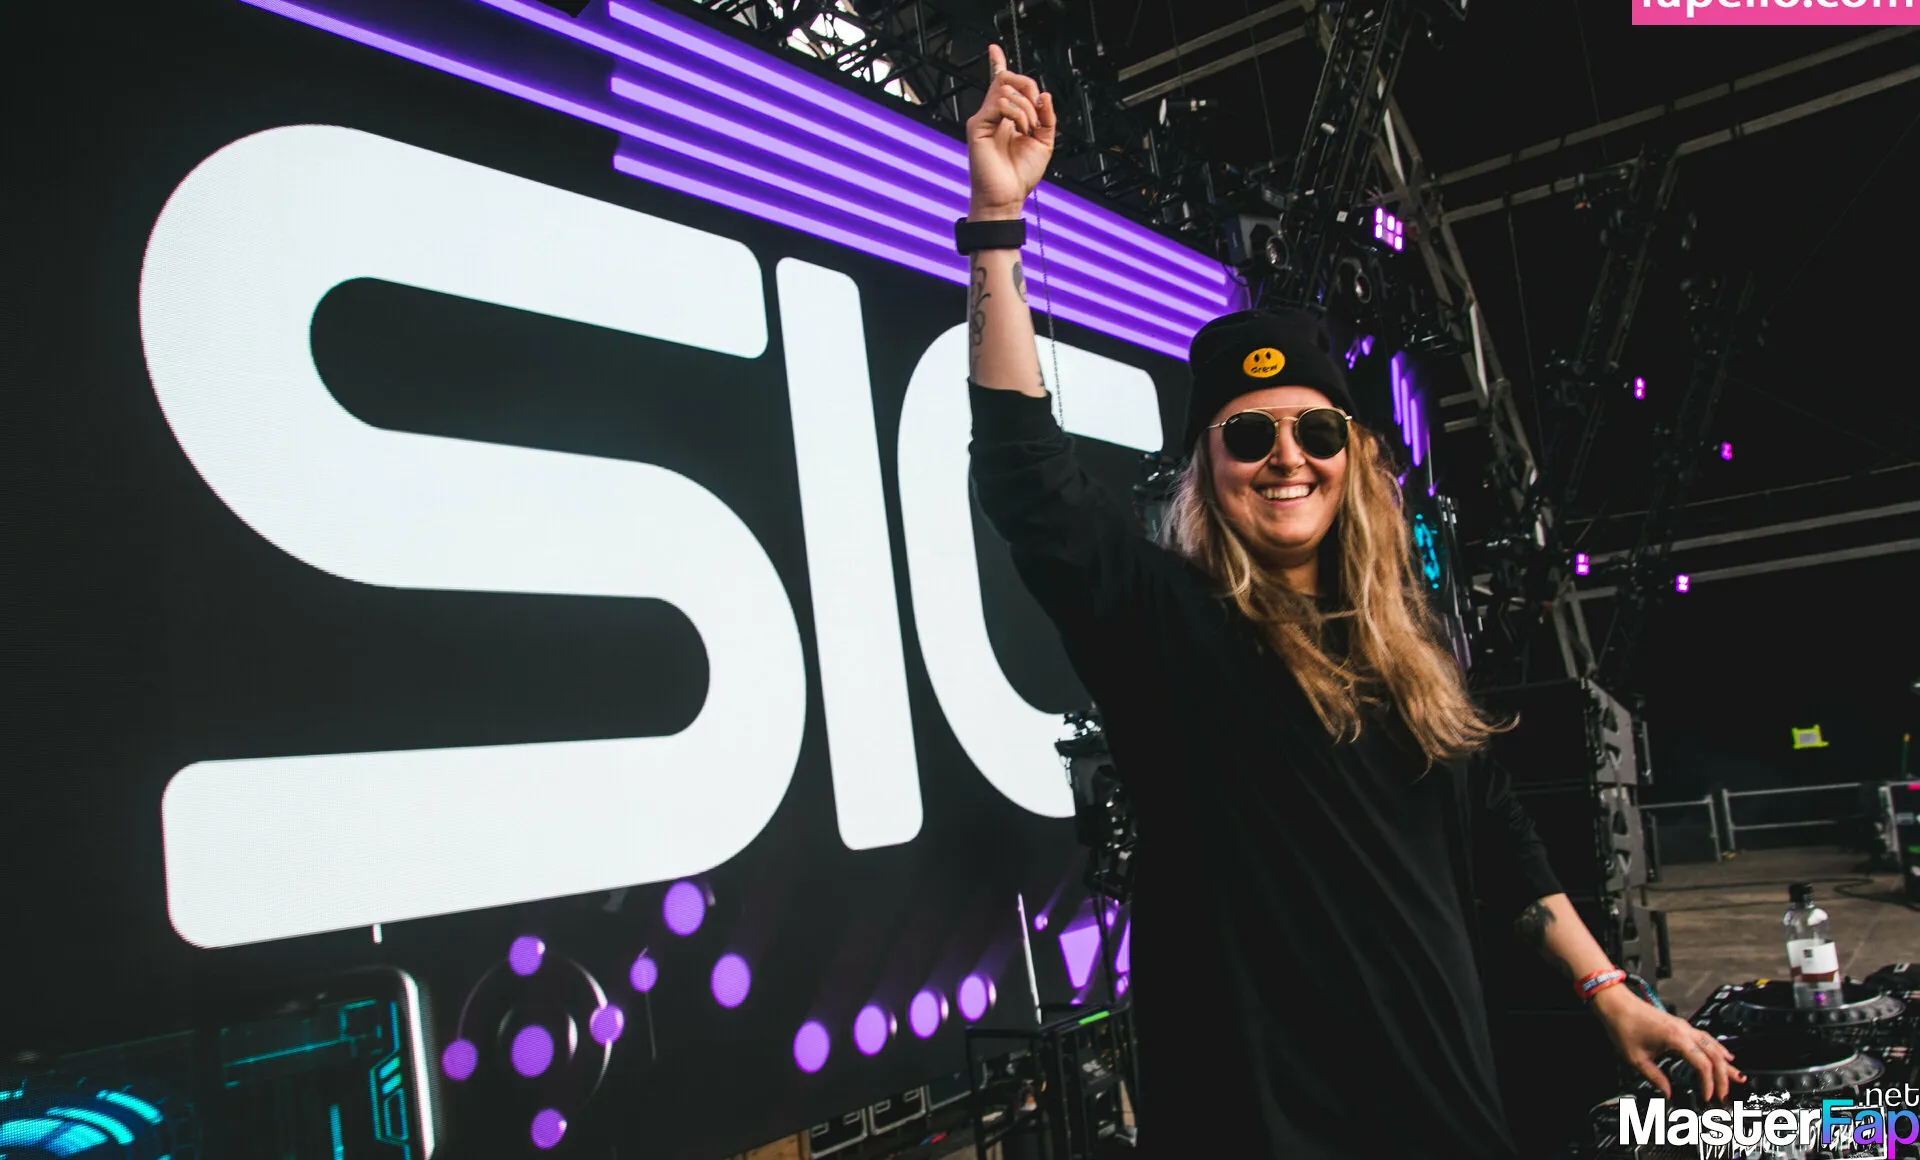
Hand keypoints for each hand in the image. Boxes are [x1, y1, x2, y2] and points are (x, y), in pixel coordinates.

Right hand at [966, 44, 1055, 220]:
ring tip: (1030, 129)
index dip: (997, 64)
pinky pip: (999, 103)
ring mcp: (983, 119)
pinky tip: (1022, 129)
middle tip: (1038, 111)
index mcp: (1006, 117)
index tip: (994, 49)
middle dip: (1029, 86)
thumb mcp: (1044, 142)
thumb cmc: (1021, 174)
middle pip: (1007, 79)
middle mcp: (992, 115)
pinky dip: (1017, 113)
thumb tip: (1044, 95)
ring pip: (1005, 88)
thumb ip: (1046, 117)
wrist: (1007, 196)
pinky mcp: (977, 126)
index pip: (999, 84)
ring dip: (1026, 107)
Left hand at [1591, 986, 1744, 1101]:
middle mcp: (1685, 1030)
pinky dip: (1717, 1049)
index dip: (1708, 1083)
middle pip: (1713, 1055)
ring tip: (1737, 1076)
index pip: (1702, 1064)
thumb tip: (1668, 1093)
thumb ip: (1655, 1078)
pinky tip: (1723, 1055)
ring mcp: (1684, 1026)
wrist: (1616, 1003)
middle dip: (1723, 1076)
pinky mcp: (1680, 1025)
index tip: (1708, 1097)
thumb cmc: (1623, 1025)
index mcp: (1676, 1038)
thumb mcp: (1635, 1058)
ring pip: (1713, 1045)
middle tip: (1725, 1094)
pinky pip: (1706, 1038)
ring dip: (1725, 1062)